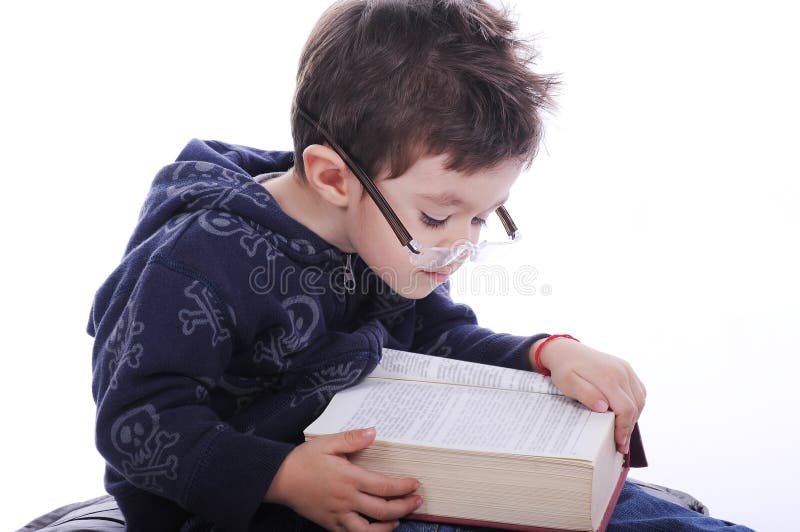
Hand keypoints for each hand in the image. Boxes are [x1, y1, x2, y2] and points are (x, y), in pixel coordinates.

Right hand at [265, 427, 421, 530]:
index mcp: (349, 478)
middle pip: (383, 510)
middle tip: (417, 501)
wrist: (278, 479)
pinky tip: (374, 529)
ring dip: (388, 527)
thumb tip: (373, 432)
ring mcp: (338, 515)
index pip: (384, 487)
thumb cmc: (303, 460)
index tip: (415, 484)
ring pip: (369, 530)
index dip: (403, 487)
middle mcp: (346, 500)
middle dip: (404, 507)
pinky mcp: (329, 524)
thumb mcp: (327, 443)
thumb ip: (352, 438)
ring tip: (399, 520)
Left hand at [531, 338, 645, 453]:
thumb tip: (604, 408)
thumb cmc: (564, 369)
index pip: (626, 408)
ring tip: (622, 431)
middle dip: (629, 427)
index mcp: (608, 376)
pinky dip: (635, 404)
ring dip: (633, 417)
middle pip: (636, 406)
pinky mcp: (626, 368)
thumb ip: (586, 395)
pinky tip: (626, 414)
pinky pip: (638, 390)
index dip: (624, 428)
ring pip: (640, 399)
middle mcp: (621, 371)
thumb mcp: (568, 384)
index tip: (619, 443)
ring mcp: (625, 368)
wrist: (565, 350)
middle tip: (621, 444)